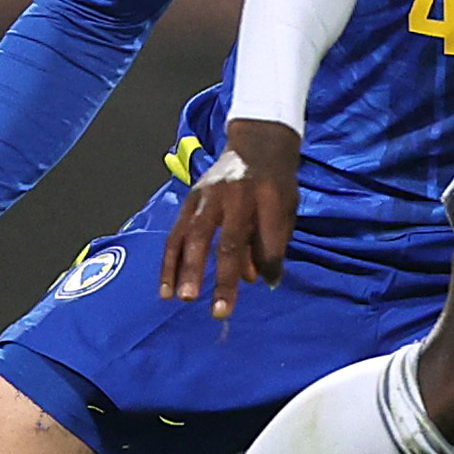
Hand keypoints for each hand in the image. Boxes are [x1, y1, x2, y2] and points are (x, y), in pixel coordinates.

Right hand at [161, 119, 300, 319]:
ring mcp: (208, 196)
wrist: (257, 142)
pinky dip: (170, 262)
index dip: (269, 261)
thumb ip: (273, 241)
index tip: (268, 283)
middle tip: (220, 311)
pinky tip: (166, 288)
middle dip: (223, 278)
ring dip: (186, 270)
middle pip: (227, 241)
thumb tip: (253, 279)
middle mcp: (235, 195)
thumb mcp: (286, 205)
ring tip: (182, 298)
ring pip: (193, 236)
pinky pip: (176, 233)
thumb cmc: (276, 182)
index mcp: (268, 195)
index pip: (269, 235)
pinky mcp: (190, 199)